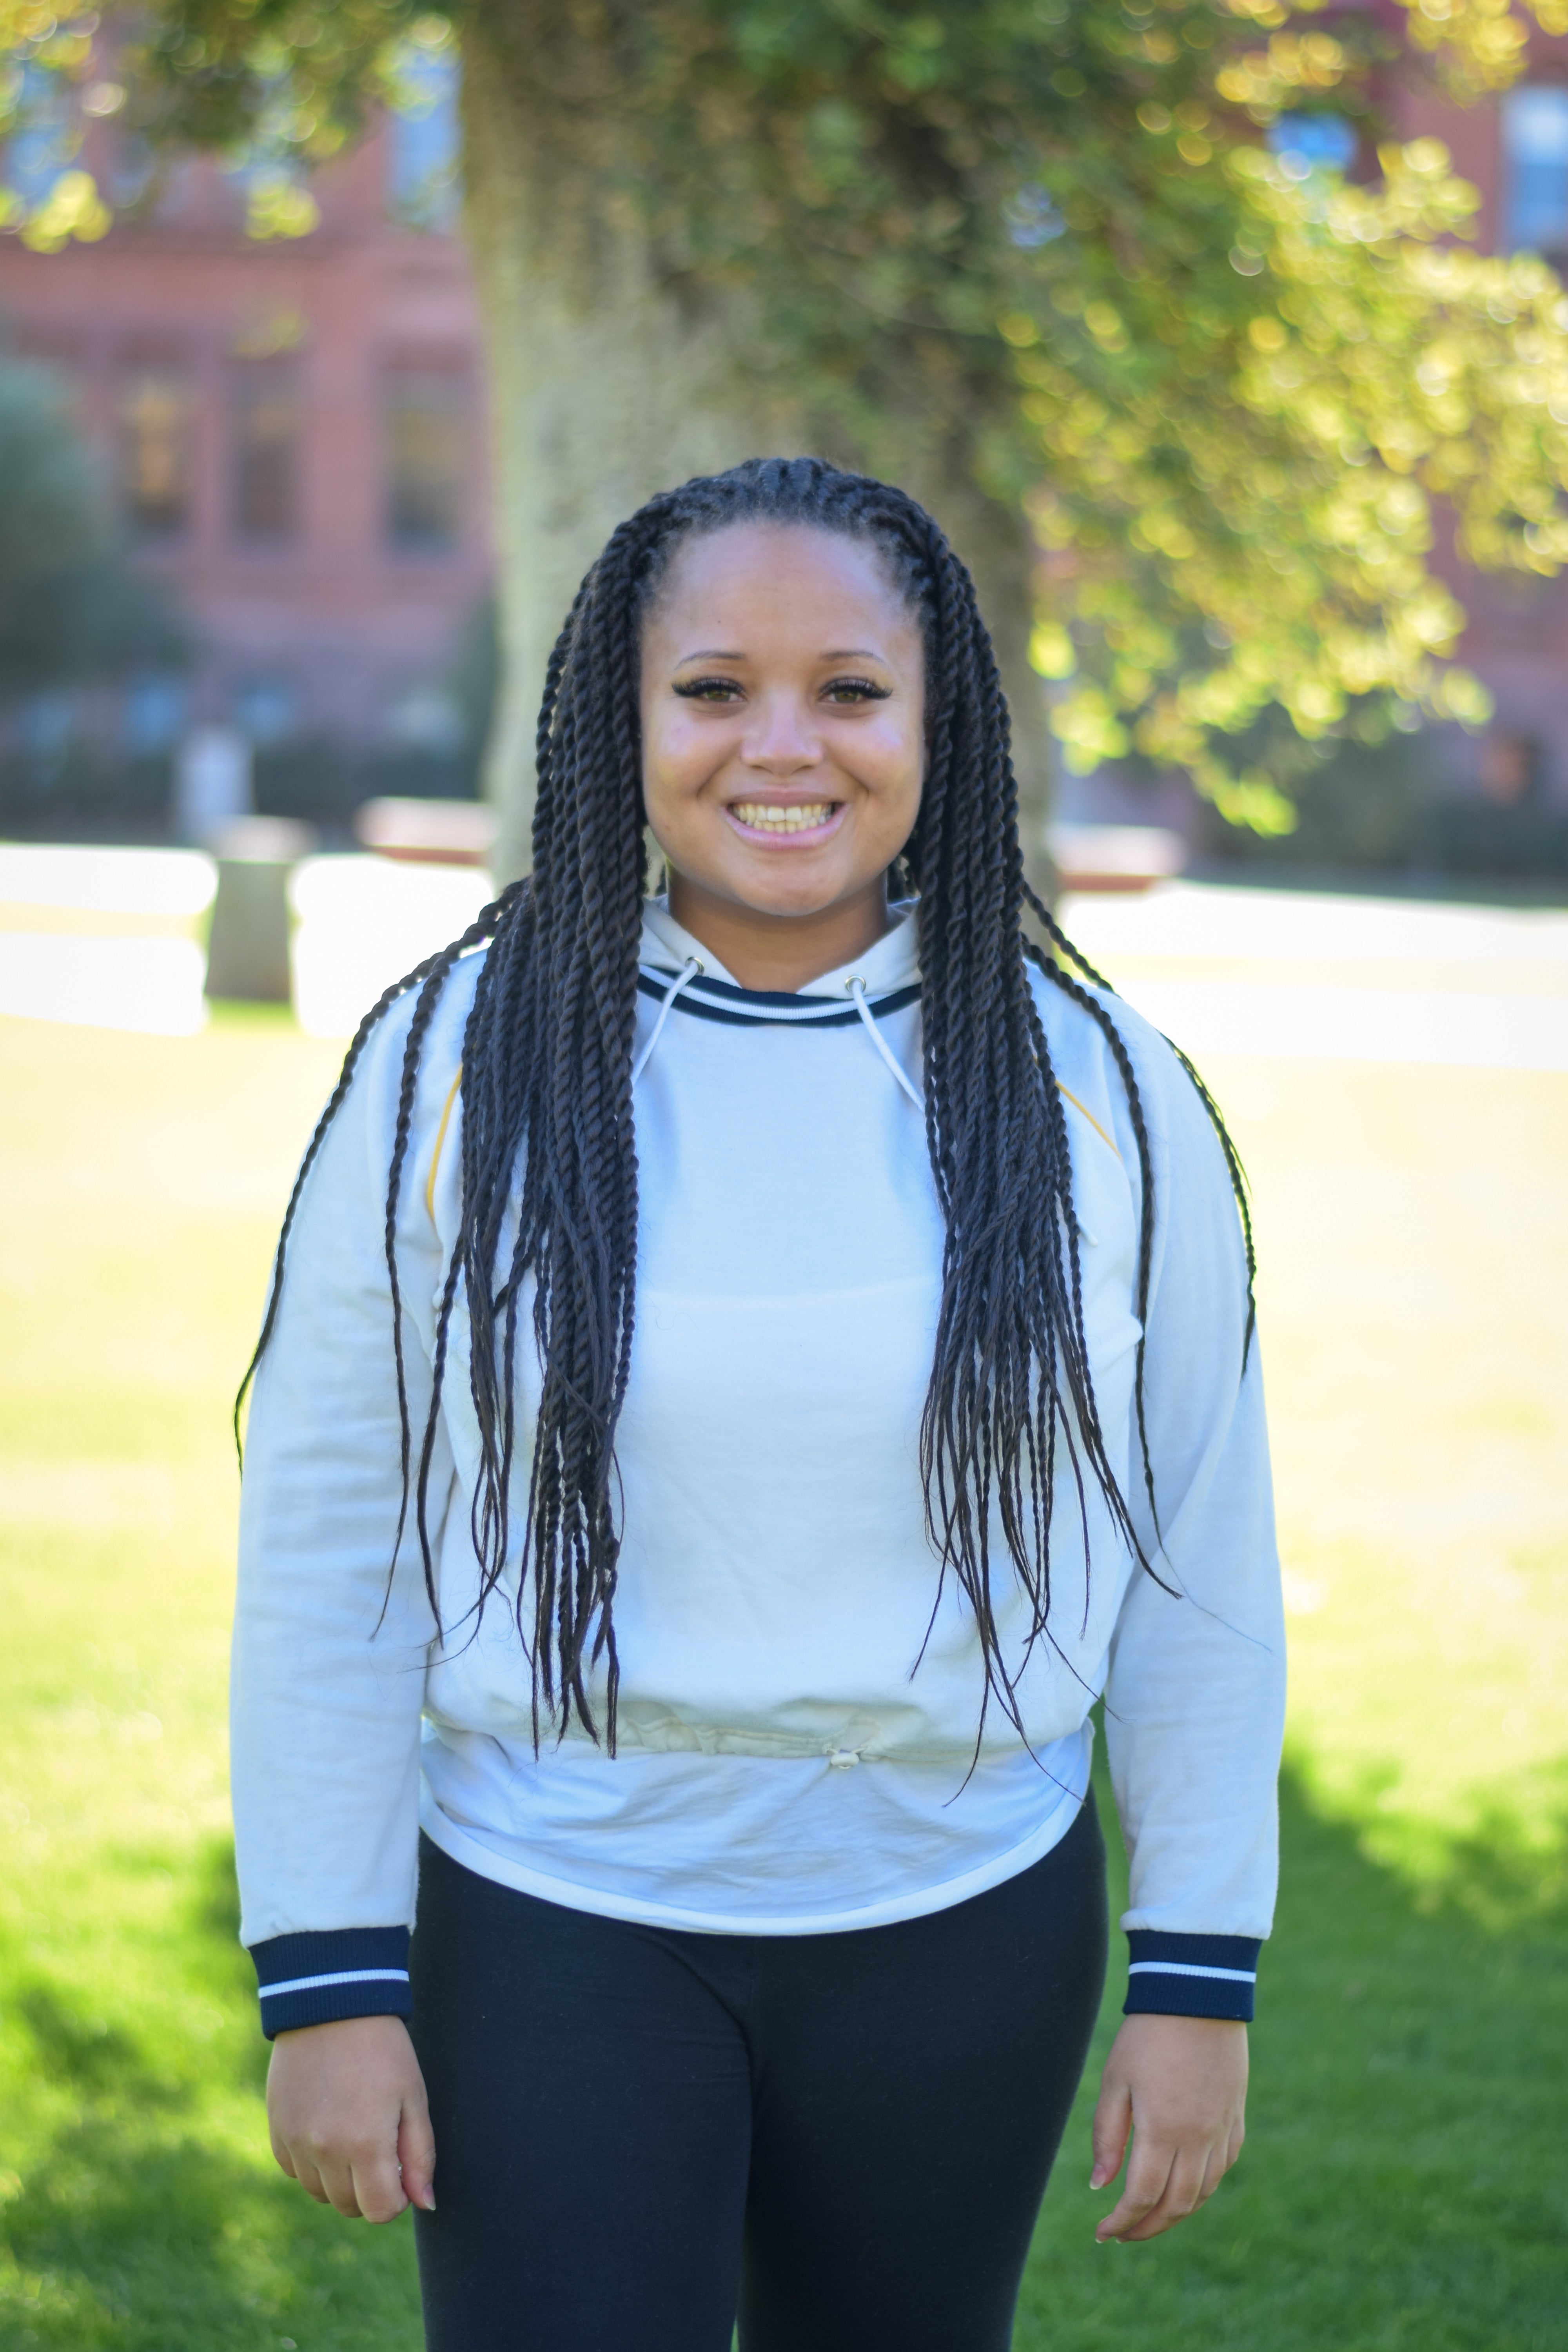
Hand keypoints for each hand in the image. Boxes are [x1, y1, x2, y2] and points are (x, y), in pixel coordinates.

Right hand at [266, 2014, 435, 2222]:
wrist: (333, 2005)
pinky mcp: (276, 2130)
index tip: (400, 2171)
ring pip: (320, 2193)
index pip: (380, 2211)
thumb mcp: (413, 2097)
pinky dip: (311, 2162)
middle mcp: (325, 2151)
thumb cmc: (383, 2049)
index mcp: (366, 2144)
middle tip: (378, 2148)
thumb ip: (420, 2156)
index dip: (396, 2199)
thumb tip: (424, 2204)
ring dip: (338, 2178)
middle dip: (368, 2189)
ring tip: (352, 2132)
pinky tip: (326, 2126)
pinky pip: (294, 2171)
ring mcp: (295, 2142)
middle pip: (348, 2207)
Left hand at [1089, 2013, 1246, 2242]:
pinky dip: (1202, 2189)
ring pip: (1202, 2193)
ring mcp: (1222, 2130)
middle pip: (1176, 2205)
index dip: (1122, 2221)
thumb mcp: (1116, 2080)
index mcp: (1164, 2130)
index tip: (1102, 2232)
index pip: (1143, 2196)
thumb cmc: (1147, 2035)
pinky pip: (1222, 2169)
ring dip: (1175, 2214)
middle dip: (1147, 2228)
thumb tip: (1102, 2187)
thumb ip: (1107, 2135)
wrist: (1198, 1996)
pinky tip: (1184, 2188)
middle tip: (1123, 2234)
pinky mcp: (1235, 2119)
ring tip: (1149, 2218)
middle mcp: (1198, 2139)